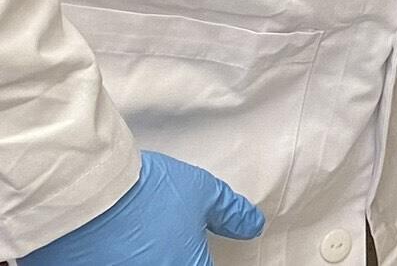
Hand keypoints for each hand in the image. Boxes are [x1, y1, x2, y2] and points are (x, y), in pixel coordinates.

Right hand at [23, 150, 264, 264]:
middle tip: (167, 235)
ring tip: (141, 234)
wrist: (90, 191)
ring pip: (142, 265)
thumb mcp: (203, 194)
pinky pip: (110, 264)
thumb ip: (231, 214)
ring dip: (144, 254)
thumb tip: (253, 226)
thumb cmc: (150, 192)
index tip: (193, 246)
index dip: (199, 256)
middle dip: (175, 254)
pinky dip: (118, 255)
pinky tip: (115, 241)